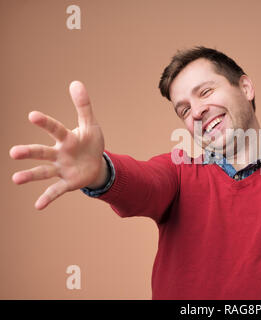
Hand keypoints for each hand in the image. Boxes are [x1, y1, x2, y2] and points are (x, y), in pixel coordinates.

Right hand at [9, 81, 106, 209]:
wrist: (96, 164)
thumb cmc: (89, 143)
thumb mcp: (90, 125)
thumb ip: (83, 106)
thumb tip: (76, 82)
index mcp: (66, 139)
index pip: (55, 129)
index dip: (45, 123)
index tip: (32, 115)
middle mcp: (59, 154)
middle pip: (42, 152)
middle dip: (29, 152)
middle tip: (13, 152)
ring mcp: (62, 169)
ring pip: (44, 172)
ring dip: (30, 175)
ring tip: (15, 179)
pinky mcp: (67, 183)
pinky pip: (56, 190)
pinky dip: (47, 198)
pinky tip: (38, 206)